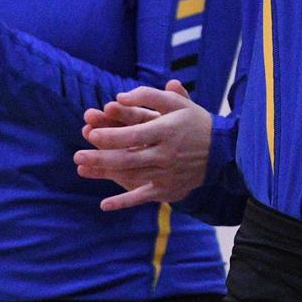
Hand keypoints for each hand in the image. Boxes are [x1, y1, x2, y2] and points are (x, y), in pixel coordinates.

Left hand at [75, 80, 212, 209]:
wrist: (223, 153)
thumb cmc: (195, 123)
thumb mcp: (178, 103)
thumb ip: (150, 96)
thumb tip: (121, 96)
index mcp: (167, 131)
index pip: (135, 134)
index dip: (112, 135)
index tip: (92, 133)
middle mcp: (166, 154)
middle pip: (129, 157)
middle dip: (101, 157)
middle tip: (78, 155)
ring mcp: (166, 174)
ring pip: (131, 175)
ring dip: (105, 173)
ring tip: (82, 168)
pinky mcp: (168, 189)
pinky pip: (143, 196)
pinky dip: (124, 202)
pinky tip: (104, 205)